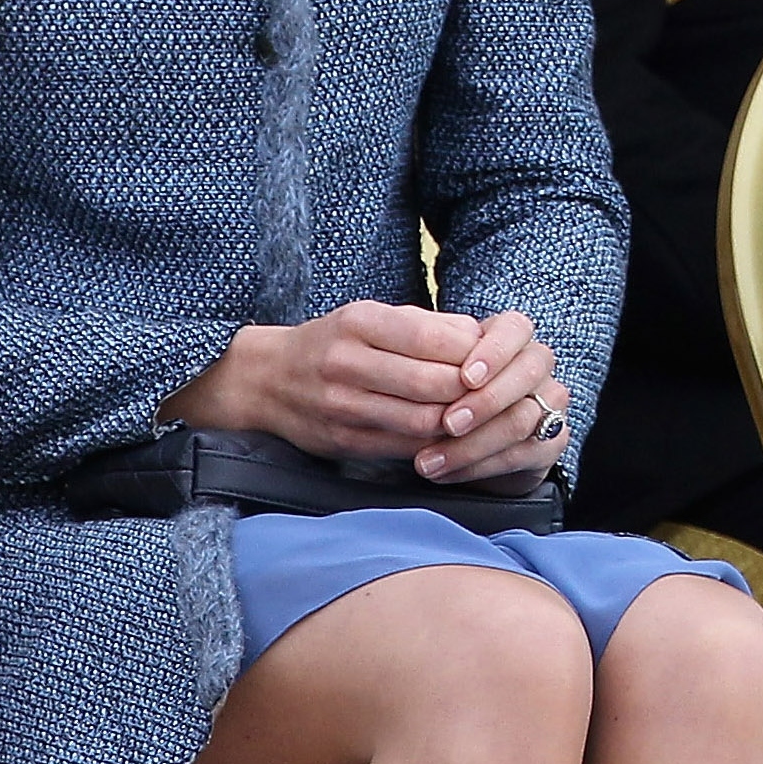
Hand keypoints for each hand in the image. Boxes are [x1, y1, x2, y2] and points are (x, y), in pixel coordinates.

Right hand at [164, 301, 483, 461]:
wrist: (268, 379)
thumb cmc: (338, 342)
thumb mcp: (375, 317)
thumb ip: (429, 325)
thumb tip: (485, 337)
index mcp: (360, 321)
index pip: (430, 338)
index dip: (471, 354)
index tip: (493, 362)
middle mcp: (346, 361)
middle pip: (430, 383)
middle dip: (471, 392)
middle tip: (494, 395)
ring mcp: (341, 404)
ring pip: (420, 419)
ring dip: (458, 423)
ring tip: (477, 417)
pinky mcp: (341, 439)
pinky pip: (401, 447)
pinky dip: (434, 444)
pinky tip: (450, 437)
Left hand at [414, 311, 568, 483]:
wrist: (473, 443)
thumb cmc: (448, 395)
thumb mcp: (438, 371)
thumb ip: (434, 364)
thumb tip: (411, 371)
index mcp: (513, 337)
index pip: (516, 329)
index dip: (494, 352)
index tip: (465, 377)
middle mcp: (537, 366)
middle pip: (528, 372)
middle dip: (485, 401)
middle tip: (447, 423)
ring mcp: (550, 403)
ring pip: (522, 418)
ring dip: (471, 444)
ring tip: (430, 461)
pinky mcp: (553, 441)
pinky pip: (520, 454)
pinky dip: (476, 467)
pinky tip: (446, 473)